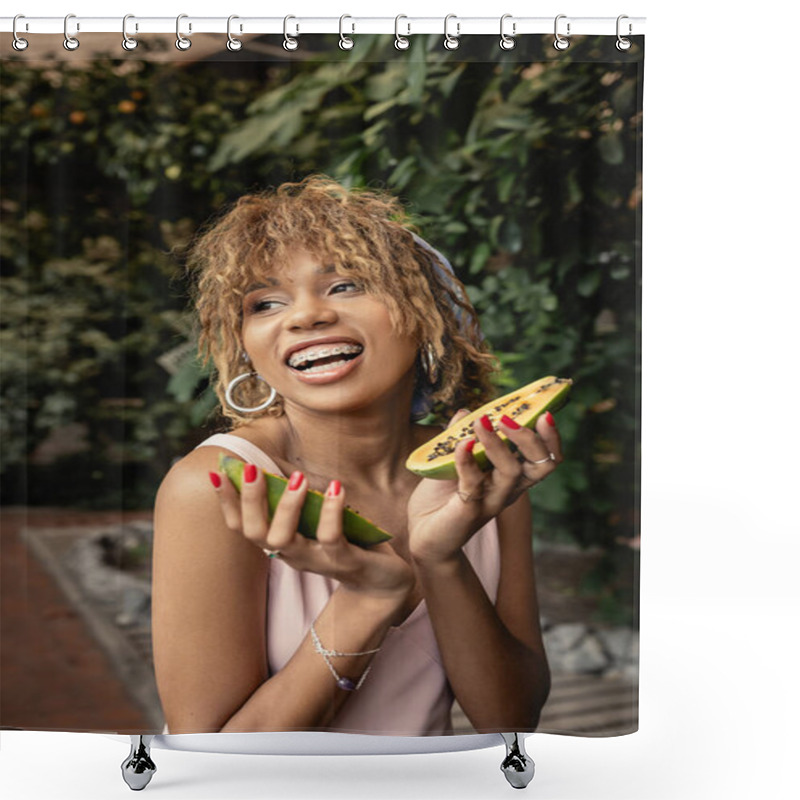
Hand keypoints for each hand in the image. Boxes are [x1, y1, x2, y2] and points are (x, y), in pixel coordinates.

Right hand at [210, 467, 413, 601]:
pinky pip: (331, 538)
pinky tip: (336, 487)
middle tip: (251, 469)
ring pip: (286, 540)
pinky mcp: (345, 562)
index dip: (227, 502)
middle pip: (256, 534)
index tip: (216, 472)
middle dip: (249, 501)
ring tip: (297, 478)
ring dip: (287, 507)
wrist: (383, 582)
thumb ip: (297, 498)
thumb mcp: (316, 519)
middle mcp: (292, 555)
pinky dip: (331, 511)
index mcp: (281, 543)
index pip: (242, 526)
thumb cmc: (346, 541)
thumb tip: (277, 463)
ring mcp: (317, 560)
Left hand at [407, 408, 562, 564]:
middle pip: (540, 466)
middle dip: (531, 439)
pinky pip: (474, 483)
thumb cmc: (442, 497)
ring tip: (480, 422)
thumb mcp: (452, 460)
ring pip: (510, 472)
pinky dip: (468, 460)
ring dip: (497, 443)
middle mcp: (509, 490)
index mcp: (513, 477)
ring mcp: (491, 502)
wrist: (425, 534)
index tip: (545, 414)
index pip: (547, 459)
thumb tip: (466, 412)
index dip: (552, 438)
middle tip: (508, 419)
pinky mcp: (470, 511)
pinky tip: (462, 444)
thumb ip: (460, 435)